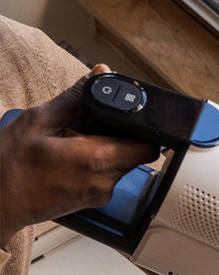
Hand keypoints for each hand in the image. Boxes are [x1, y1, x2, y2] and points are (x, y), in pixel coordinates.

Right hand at [0, 64, 159, 245]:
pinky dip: (98, 162)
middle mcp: (106, 181)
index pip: (148, 147)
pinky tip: (72, 156)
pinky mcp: (95, 200)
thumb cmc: (10, 165)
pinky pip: (109, 176)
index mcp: (96, 159)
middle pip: (136, 154)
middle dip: (121, 135)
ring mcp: (101, 194)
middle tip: (94, 124)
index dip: (144, 130)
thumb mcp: (38, 121)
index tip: (129, 118)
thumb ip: (76, 97)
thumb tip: (101, 74)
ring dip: (108, 148)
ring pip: (123, 164)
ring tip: (77, 140)